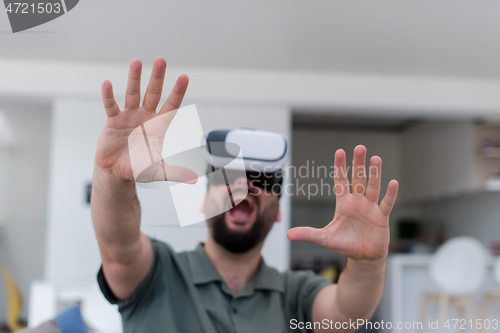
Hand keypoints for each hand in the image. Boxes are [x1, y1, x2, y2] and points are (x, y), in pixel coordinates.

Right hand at [95, 58, 196, 183]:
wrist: (116, 172)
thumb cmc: (139, 169)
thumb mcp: (159, 171)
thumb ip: (175, 173)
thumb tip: (194, 179)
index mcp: (159, 126)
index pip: (171, 106)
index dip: (177, 92)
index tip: (184, 77)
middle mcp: (146, 117)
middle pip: (153, 94)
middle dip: (158, 78)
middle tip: (161, 60)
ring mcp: (130, 116)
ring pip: (133, 94)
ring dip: (135, 79)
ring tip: (137, 62)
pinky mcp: (113, 121)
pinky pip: (111, 106)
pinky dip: (109, 96)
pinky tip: (108, 83)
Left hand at [287, 145, 398, 259]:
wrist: (363, 257)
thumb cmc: (345, 244)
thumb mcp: (324, 239)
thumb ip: (308, 234)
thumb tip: (288, 234)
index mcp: (344, 203)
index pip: (341, 181)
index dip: (340, 167)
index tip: (340, 152)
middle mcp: (358, 202)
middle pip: (358, 179)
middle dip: (358, 164)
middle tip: (360, 148)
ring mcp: (371, 208)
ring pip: (373, 187)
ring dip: (374, 174)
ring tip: (375, 159)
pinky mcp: (382, 217)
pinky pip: (386, 203)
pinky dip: (390, 194)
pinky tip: (393, 182)